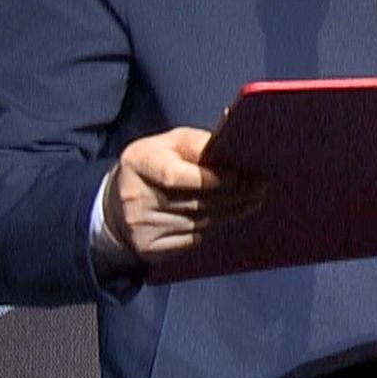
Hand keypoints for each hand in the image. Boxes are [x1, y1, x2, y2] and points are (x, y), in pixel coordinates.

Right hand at [104, 127, 263, 262]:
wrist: (117, 204)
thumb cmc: (154, 165)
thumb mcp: (168, 144)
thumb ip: (197, 143)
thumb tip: (233, 129)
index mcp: (139, 161)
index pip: (176, 176)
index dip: (210, 179)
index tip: (239, 176)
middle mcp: (135, 196)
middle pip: (194, 202)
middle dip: (233, 195)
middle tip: (259, 187)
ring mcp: (140, 226)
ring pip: (199, 223)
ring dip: (230, 213)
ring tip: (253, 200)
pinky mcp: (149, 248)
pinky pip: (192, 240)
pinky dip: (215, 228)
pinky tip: (230, 216)